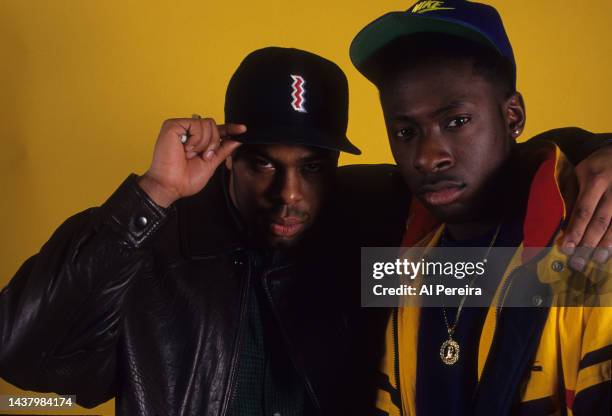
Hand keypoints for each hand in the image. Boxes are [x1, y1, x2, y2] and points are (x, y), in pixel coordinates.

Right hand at [139, 118, 245, 206]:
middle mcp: (188, 132)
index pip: (216, 130)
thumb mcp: (211, 164)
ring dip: (205, 143)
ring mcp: (180, 127)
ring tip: (191, 154)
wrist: (171, 186)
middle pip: (213, 125)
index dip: (230, 128)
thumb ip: (223, 150)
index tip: (243, 129)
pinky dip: (196, 140)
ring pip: (208, 123)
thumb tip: (237, 139)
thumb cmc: (185, 179)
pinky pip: (196, 124)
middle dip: (214, 143)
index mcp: (197, 140)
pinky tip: (186, 149)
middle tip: (203, 157)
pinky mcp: (173, 125)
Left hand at [561, 145, 611, 269]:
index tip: (567, 248)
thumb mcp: (579, 173)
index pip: (583, 210)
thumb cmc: (597, 165)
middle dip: (589, 243)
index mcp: (595, 180)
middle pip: (601, 221)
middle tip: (579, 262)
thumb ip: (570, 195)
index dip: (575, 230)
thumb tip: (562, 222)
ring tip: (598, 260)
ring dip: (607, 244)